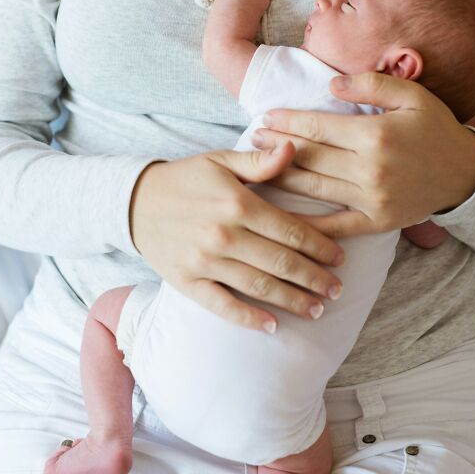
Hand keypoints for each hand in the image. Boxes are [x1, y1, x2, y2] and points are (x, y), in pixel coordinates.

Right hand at [129, 142, 345, 331]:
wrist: (134, 202)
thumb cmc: (185, 179)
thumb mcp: (221, 161)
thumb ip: (260, 161)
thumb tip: (293, 147)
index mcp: (237, 204)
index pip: (291, 230)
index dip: (320, 247)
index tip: (340, 259)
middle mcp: (224, 235)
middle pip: (282, 263)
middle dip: (315, 279)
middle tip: (337, 290)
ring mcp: (205, 262)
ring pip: (260, 287)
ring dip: (293, 300)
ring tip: (317, 309)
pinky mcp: (188, 282)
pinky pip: (223, 305)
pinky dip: (248, 318)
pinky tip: (272, 326)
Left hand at [251, 72, 474, 238]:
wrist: (466, 174)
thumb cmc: (436, 128)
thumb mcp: (412, 95)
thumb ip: (371, 85)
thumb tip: (331, 85)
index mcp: (376, 135)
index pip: (319, 127)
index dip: (288, 122)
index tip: (265, 118)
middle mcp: (370, 169)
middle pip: (311, 157)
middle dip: (278, 148)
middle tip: (253, 140)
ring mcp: (372, 199)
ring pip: (315, 189)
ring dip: (282, 179)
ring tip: (257, 169)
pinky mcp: (376, 222)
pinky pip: (335, 225)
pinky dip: (308, 225)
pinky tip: (282, 219)